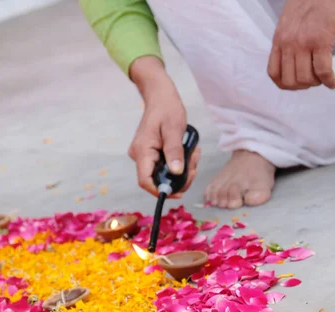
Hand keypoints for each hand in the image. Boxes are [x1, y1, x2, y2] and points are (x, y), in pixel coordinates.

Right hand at [128, 57, 199, 196]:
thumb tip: (177, 172)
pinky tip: (188, 154)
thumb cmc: (166, 107)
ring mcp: (144, 156)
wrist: (159, 95)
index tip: (179, 192)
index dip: (161, 190)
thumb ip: (175, 151)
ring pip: (163, 174)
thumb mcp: (174, 128)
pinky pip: (165, 167)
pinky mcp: (151, 155)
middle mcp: (140, 156)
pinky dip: (178, 164)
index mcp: (142, 151)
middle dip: (178, 179)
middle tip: (194, 167)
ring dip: (182, 171)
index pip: (145, 180)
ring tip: (194, 155)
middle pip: (157, 180)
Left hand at [268, 0, 334, 89]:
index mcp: (278, 40)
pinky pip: (323, 71)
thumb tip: (292, 64)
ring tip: (322, 78)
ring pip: (305, 79)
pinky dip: (328, 80)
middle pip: (290, 80)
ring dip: (315, 83)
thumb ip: (286, 42)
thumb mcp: (288, 24)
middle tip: (312, 81)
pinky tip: (332, 82)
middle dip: (302, 86)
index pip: (274, 73)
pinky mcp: (321, 41)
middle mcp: (288, 44)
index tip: (295, 84)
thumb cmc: (309, 2)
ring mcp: (303, 44)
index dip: (285, 84)